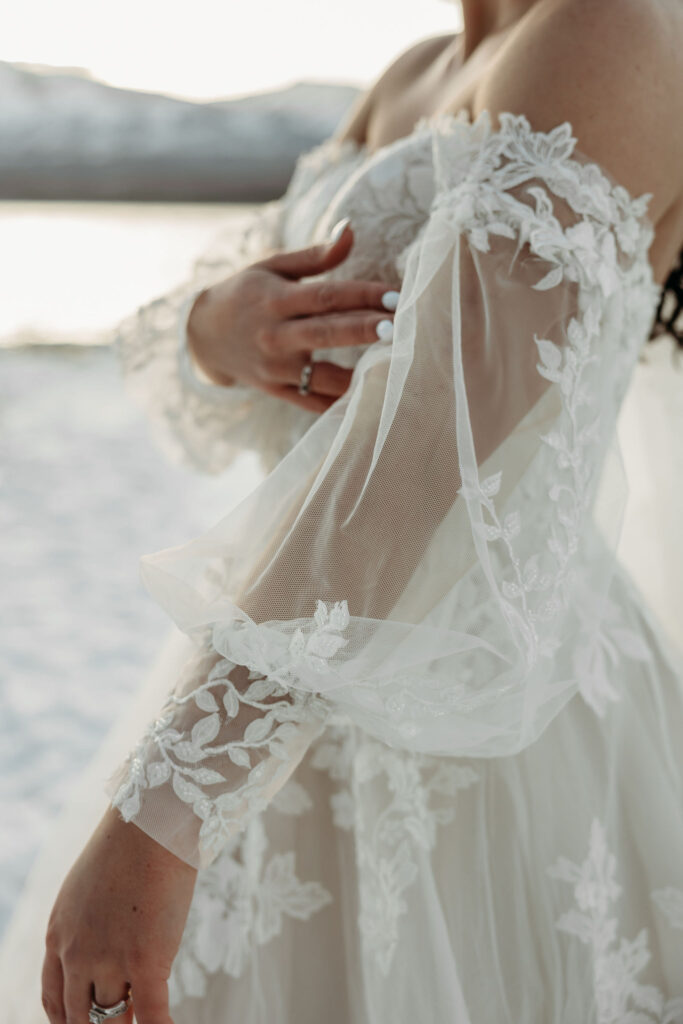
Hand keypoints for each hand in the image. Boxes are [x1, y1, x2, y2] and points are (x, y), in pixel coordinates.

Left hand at [42, 804, 196, 1023]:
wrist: (151, 822)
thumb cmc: (128, 845)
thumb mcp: (86, 888)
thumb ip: (87, 924)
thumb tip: (106, 947)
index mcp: (57, 936)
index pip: (54, 1000)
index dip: (69, 1022)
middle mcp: (76, 954)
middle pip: (81, 1017)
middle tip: (118, 1023)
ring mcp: (109, 960)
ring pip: (113, 1019)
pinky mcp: (146, 961)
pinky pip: (152, 1016)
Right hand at [186, 218, 398, 412]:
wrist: (204, 337)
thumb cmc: (247, 294)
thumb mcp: (272, 267)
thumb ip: (315, 255)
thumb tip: (351, 229)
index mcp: (275, 300)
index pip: (325, 296)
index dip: (362, 294)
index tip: (396, 295)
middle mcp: (275, 336)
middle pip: (327, 333)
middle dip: (366, 330)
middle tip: (400, 328)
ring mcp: (275, 368)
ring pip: (325, 377)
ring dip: (361, 375)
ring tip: (395, 367)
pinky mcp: (277, 391)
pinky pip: (314, 402)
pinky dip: (341, 404)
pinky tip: (372, 396)